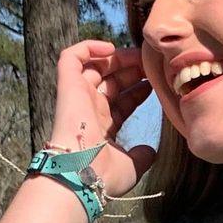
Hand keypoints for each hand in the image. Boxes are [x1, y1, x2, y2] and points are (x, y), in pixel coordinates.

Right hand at [47, 41, 155, 197]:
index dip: (138, 91)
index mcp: (102, 127)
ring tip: (137, 55)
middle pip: (110, 81)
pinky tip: (110, 48)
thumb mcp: (132, 166)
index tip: (155, 84)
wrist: (83, 174)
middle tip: (150, 64)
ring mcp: (78, 97)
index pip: (121, 102)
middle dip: (131, 71)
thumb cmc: (105, 174)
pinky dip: (88, 48)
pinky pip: (71, 57)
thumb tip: (150, 151)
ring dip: (116, 58)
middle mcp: (89, 110)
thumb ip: (142, 156)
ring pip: (94, 66)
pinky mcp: (68, 85)